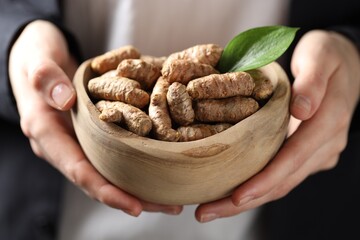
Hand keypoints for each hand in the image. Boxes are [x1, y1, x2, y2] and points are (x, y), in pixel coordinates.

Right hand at [8, 20, 181, 216]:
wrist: (39, 56)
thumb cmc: (35, 57)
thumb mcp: (36, 60)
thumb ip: (46, 78)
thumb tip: (65, 100)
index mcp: (48, 134)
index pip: (79, 170)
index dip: (106, 191)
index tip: (136, 206)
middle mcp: (67, 145)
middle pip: (101, 180)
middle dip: (133, 197)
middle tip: (170, 206)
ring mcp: (82, 140)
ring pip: (112, 170)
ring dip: (141, 185)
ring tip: (173, 198)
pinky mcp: (96, 132)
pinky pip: (117, 152)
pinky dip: (139, 162)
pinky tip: (163, 166)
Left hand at [195, 30, 359, 221]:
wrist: (343, 63)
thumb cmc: (327, 56)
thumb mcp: (321, 57)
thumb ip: (312, 82)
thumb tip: (301, 110)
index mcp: (328, 123)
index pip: (293, 158)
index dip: (265, 180)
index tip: (236, 196)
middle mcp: (325, 145)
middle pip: (283, 181)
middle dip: (245, 200)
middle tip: (206, 212)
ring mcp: (317, 153)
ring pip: (281, 184)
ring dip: (247, 199)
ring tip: (211, 209)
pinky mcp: (306, 154)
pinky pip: (281, 176)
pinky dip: (257, 187)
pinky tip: (230, 194)